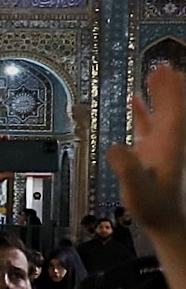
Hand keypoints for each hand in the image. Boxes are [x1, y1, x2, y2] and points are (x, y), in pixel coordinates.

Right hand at [109, 59, 185, 237]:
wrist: (167, 223)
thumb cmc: (154, 208)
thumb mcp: (137, 190)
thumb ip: (127, 169)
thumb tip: (114, 147)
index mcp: (170, 146)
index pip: (173, 112)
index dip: (171, 91)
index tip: (168, 72)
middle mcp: (170, 142)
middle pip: (172, 107)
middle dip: (169, 86)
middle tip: (164, 65)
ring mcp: (162, 147)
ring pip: (163, 113)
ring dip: (160, 94)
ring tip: (156, 73)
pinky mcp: (153, 153)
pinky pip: (149, 126)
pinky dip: (144, 111)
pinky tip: (137, 101)